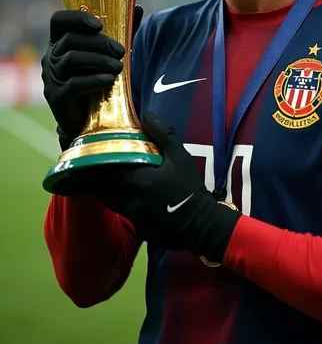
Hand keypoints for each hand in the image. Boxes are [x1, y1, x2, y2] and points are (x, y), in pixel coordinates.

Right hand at [41, 5, 142, 147]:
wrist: (88, 119)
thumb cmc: (98, 79)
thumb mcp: (109, 54)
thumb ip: (122, 32)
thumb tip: (139, 8)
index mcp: (60, 42)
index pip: (58, 20)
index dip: (77, 18)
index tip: (100, 25)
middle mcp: (51, 57)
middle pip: (71, 40)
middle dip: (99, 43)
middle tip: (121, 51)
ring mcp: (51, 77)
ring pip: (72, 59)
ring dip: (99, 60)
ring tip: (119, 67)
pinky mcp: (56, 97)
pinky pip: (74, 84)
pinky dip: (94, 79)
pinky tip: (109, 80)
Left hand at [102, 112, 241, 262]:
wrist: (201, 224)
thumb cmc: (189, 188)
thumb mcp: (180, 157)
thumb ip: (163, 135)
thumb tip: (147, 114)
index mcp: (135, 181)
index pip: (106, 171)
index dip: (100, 163)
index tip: (98, 155)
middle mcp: (128, 200)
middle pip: (106, 189)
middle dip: (104, 179)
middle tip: (107, 168)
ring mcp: (132, 217)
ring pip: (114, 202)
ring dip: (114, 192)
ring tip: (121, 182)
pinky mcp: (139, 229)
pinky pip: (127, 215)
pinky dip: (128, 206)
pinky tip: (139, 201)